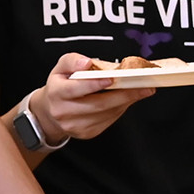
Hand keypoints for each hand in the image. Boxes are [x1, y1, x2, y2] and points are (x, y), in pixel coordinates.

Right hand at [33, 53, 153, 143]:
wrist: (51, 112)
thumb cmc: (60, 85)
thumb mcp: (61, 67)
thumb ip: (73, 60)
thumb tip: (87, 63)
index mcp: (56, 93)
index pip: (75, 89)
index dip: (94, 84)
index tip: (112, 78)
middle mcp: (63, 112)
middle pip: (97, 104)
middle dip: (123, 94)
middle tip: (143, 85)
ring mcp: (75, 126)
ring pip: (106, 113)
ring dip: (126, 102)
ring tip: (141, 90)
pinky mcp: (86, 133)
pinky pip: (108, 120)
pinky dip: (120, 109)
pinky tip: (127, 99)